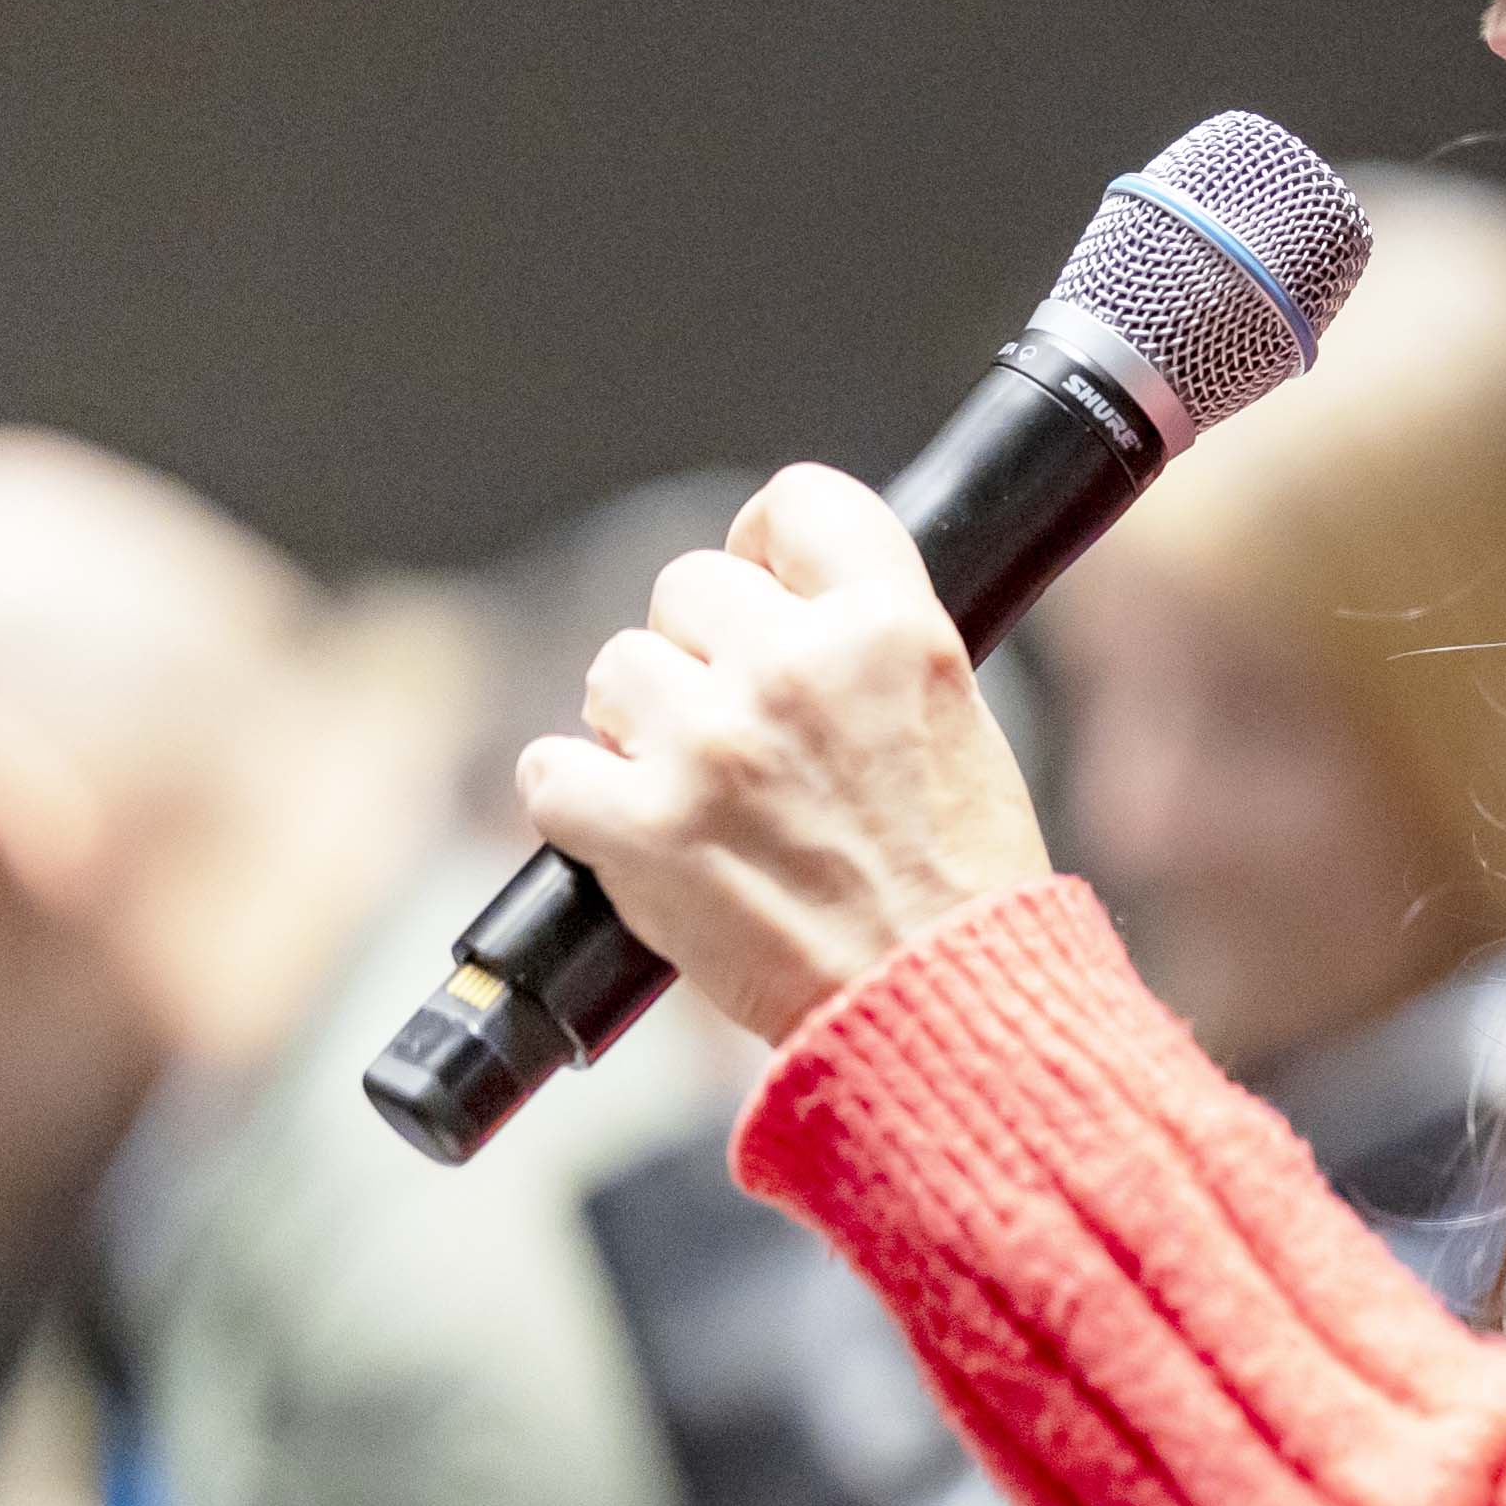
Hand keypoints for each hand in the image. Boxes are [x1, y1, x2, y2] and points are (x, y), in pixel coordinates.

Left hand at [517, 468, 1051, 1043]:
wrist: (936, 1006)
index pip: (799, 499)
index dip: (768, 540)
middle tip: (736, 722)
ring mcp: (710, 746)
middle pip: (686, 584)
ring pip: (614, 670)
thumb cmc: (957, 878)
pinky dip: (576, 801)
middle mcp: (796, 668)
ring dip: (637, 724)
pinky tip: (631, 829)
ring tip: (695, 787)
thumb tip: (783, 599)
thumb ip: (872, 641)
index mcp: (890, 628)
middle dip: (699, 648)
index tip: (763, 582)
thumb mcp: (957, 716)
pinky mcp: (638, 829)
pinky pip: (548, 769)